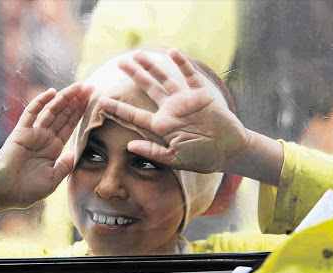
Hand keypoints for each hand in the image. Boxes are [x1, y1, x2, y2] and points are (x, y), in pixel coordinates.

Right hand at [0, 83, 93, 209]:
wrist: (2, 194)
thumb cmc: (25, 191)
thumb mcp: (52, 180)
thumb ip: (64, 166)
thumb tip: (75, 153)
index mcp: (53, 149)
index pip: (70, 126)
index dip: (81, 113)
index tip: (93, 101)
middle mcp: (45, 138)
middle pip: (64, 114)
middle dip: (77, 101)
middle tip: (91, 87)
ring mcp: (33, 133)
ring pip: (52, 110)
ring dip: (65, 97)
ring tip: (79, 86)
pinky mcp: (21, 132)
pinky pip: (31, 113)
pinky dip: (40, 102)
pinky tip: (52, 92)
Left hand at [98, 48, 248, 173]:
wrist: (230, 151)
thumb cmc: (203, 158)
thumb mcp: (175, 159)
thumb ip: (153, 151)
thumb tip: (129, 145)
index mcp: (162, 126)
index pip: (135, 115)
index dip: (118, 108)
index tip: (102, 102)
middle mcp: (171, 110)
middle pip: (148, 89)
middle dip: (134, 76)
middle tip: (119, 63)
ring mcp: (186, 101)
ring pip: (165, 79)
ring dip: (152, 67)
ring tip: (138, 55)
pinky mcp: (201, 94)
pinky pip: (190, 76)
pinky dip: (182, 64)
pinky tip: (172, 52)